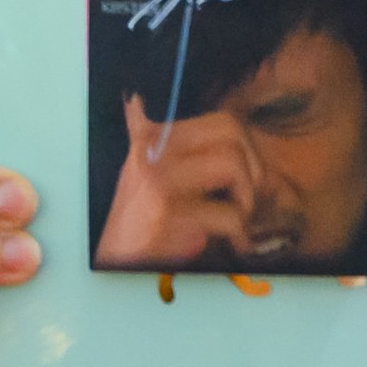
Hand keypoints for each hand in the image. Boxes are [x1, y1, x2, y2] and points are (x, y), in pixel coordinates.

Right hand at [95, 97, 258, 265]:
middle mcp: (153, 151)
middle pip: (232, 133)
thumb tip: (156, 107)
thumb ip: (160, 141)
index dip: (247, 147)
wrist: (113, 260)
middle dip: (253, 167)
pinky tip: (232, 243)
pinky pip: (230, 215)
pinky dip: (240, 234)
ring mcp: (160, 182)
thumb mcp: (141, 169)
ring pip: (233, 166)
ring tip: (237, 220)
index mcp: (152, 136)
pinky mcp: (171, 216)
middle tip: (248, 197)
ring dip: (246, 200)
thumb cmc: (135, 218)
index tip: (249, 173)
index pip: (222, 121)